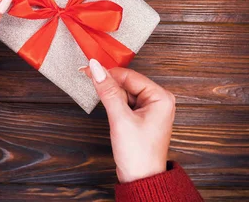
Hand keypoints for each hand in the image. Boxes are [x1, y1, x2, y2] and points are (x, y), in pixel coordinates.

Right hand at [81, 59, 174, 182]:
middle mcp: (158, 100)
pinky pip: (125, 102)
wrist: (140, 179)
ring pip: (124, 91)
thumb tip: (97, 69)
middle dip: (108, 82)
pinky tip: (106, 106)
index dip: (108, 73)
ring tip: (97, 93)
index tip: (89, 69)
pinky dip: (114, 102)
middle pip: (127, 82)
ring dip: (110, 93)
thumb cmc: (138, 154)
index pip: (130, 76)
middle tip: (87, 77)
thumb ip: (108, 92)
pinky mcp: (142, 117)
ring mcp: (150, 109)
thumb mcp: (120, 119)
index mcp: (160, 97)